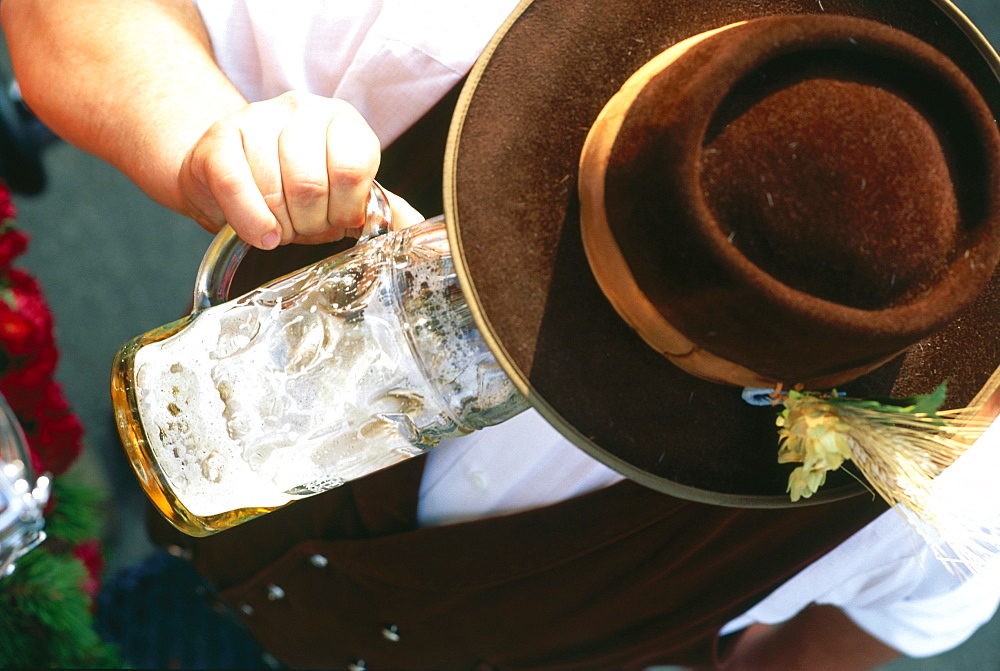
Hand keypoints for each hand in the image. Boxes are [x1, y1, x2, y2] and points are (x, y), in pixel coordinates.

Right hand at [178, 91, 422, 248]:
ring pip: (275, 191)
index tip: (339, 221)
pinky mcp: (220, 137)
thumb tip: (421, 232)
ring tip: (280, 225)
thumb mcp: (343, 195)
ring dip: (280, 226)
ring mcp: (258, 118)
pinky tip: (261, 233)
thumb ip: (382, 211)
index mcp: (343, 121)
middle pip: (312, 186)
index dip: (345, 210)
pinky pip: (236, 187)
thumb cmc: (293, 184)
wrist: (229, 168)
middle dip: (310, 224)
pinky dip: (252, 222)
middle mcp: (303, 110)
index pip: (352, 170)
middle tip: (305, 226)